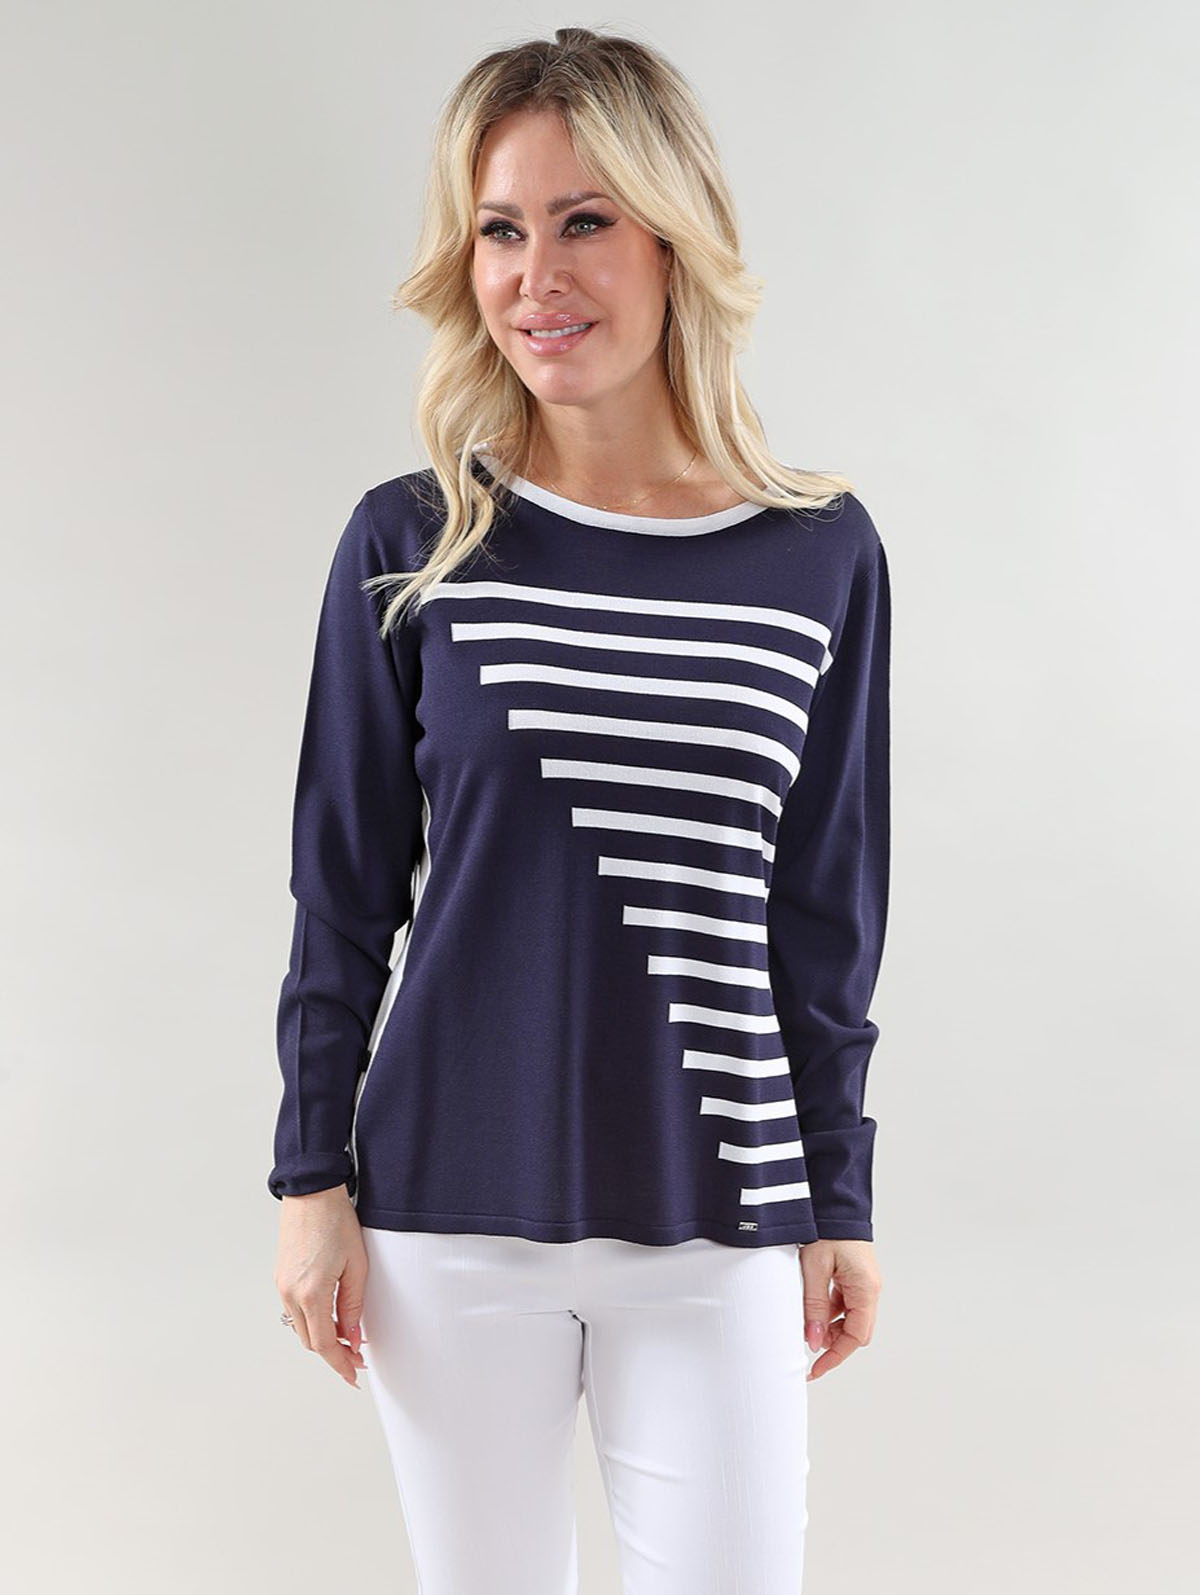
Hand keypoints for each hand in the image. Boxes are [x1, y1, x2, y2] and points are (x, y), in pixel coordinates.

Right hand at [274, 1186, 368, 1387]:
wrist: (312, 1192)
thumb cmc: (335, 1221)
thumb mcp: (356, 1266)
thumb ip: (353, 1306)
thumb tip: (353, 1336)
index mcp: (311, 1293)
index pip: (325, 1344)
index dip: (341, 1363)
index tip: (354, 1375)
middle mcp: (290, 1293)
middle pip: (310, 1341)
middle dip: (334, 1353)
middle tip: (358, 1355)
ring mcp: (282, 1285)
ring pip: (301, 1327)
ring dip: (322, 1337)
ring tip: (348, 1336)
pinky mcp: (281, 1277)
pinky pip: (295, 1310)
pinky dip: (312, 1320)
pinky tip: (330, 1316)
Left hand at [799, 1238, 879, 1381]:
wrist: (836, 1201)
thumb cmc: (827, 1229)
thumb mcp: (814, 1268)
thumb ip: (814, 1306)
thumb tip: (813, 1341)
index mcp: (865, 1289)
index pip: (855, 1337)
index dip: (835, 1357)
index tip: (815, 1369)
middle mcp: (869, 1289)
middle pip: (855, 1331)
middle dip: (831, 1343)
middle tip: (806, 1349)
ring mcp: (864, 1283)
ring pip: (849, 1318)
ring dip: (829, 1326)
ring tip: (805, 1323)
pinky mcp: (856, 1277)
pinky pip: (845, 1303)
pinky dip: (829, 1311)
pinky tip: (812, 1305)